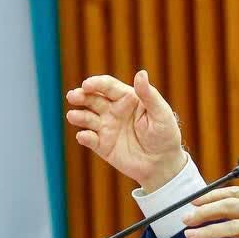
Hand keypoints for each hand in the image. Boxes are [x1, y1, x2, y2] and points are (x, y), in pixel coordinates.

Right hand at [65, 70, 185, 191]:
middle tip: (73, 96)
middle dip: (80, 96)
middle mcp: (113, 110)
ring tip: (73, 116)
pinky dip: (84, 137)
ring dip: (78, 116)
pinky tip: (84, 136)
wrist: (163, 164)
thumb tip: (141, 73)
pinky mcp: (102, 145)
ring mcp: (106, 127)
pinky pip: (89, 139)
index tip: (87, 85)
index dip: (96, 83)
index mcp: (127, 98)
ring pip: (86, 117)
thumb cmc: (165, 135)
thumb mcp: (161, 113)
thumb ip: (149, 95)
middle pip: (92, 99)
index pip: (108, 86)